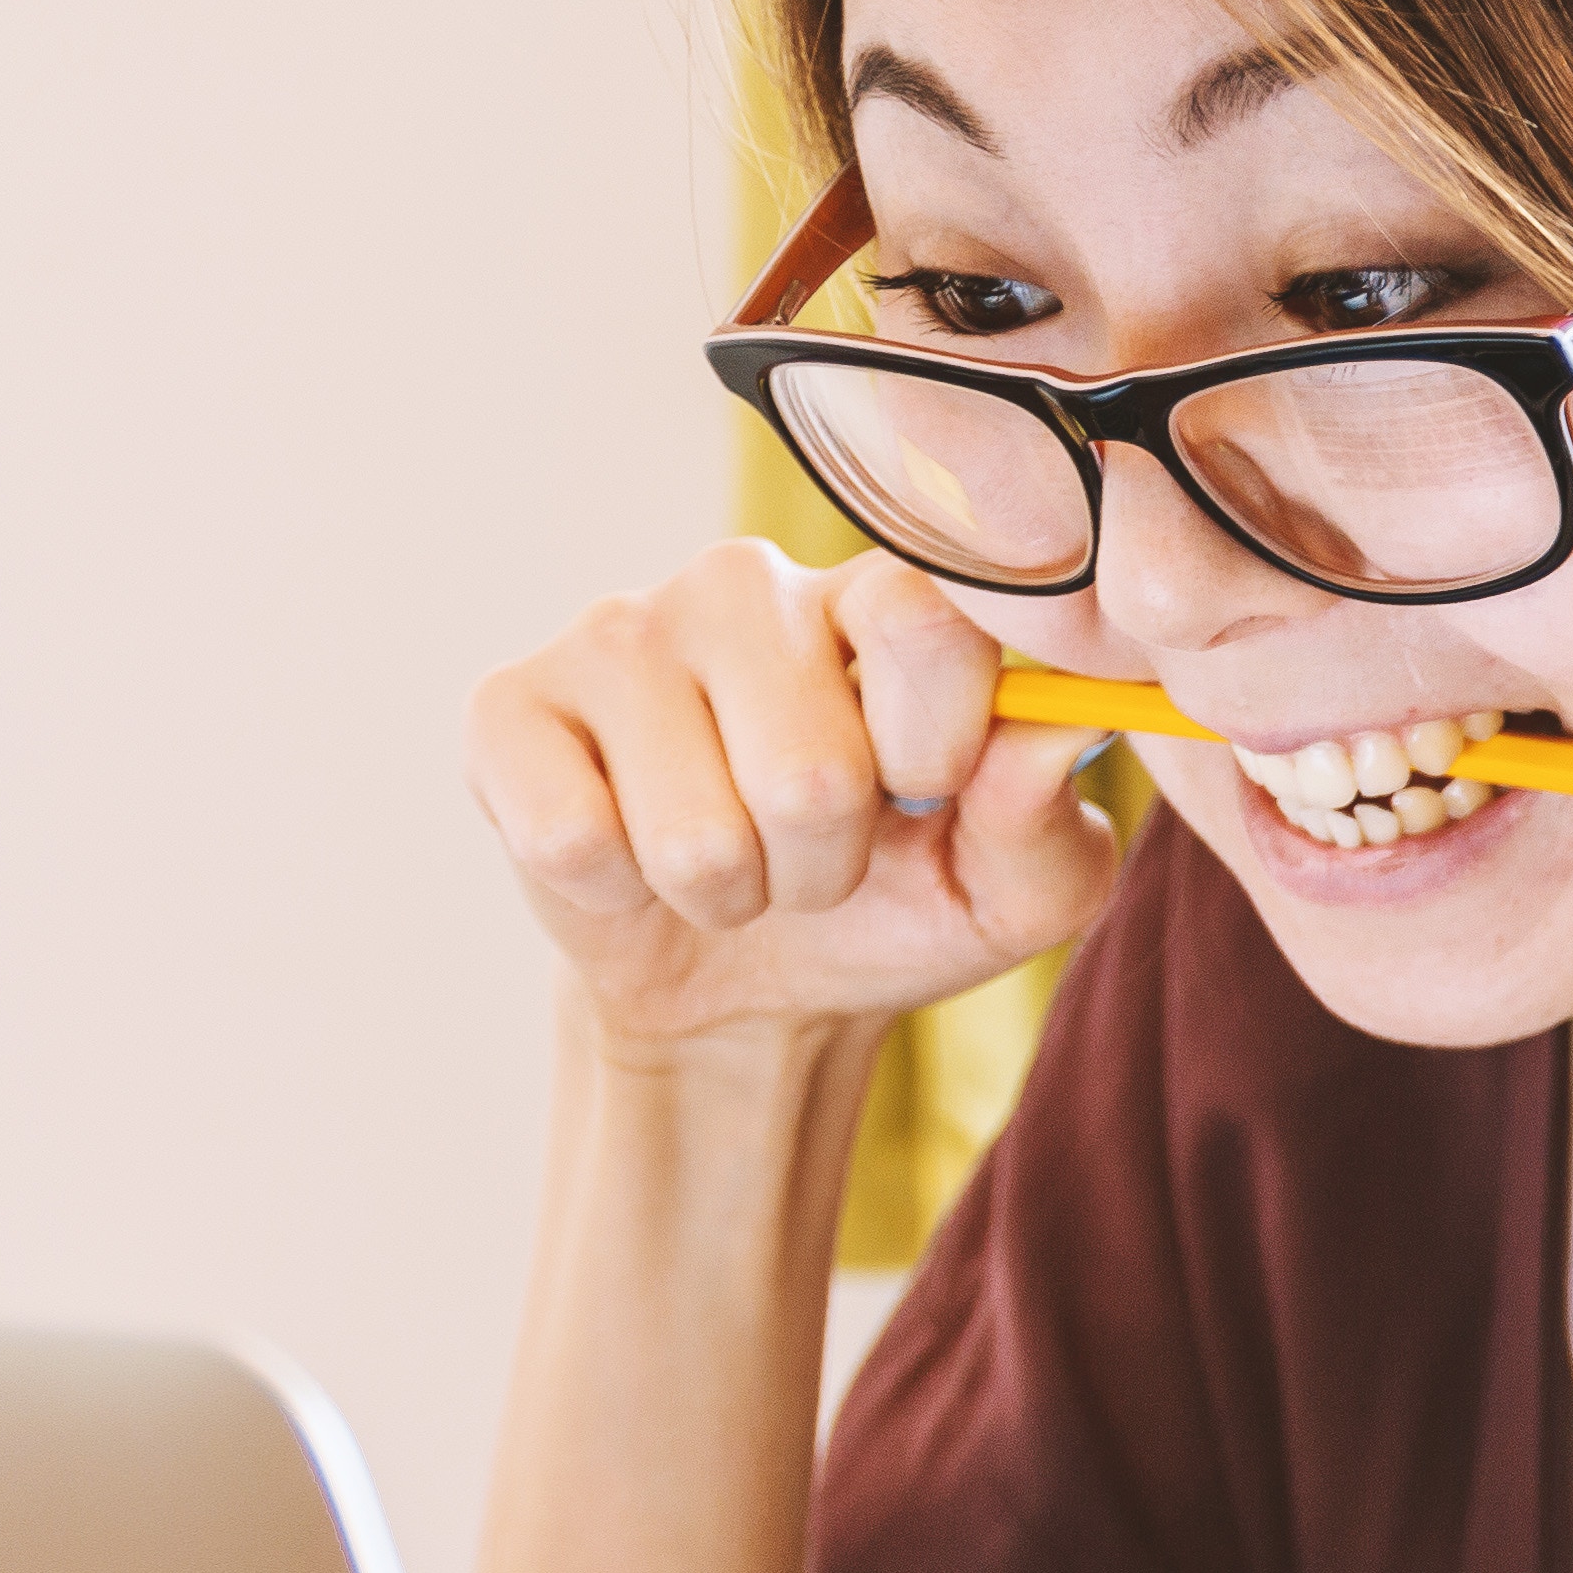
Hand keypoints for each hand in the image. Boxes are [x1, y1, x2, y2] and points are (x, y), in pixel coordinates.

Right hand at [462, 541, 1121, 1058]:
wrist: (748, 986)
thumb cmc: (895, 905)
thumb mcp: (1011, 891)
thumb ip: (1048, 818)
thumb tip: (1062, 729)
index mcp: (881, 599)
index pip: (925, 622)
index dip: (936, 746)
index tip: (927, 792)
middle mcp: (746, 586)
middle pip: (809, 769)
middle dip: (825, 865)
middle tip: (813, 858)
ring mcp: (618, 633)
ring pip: (695, 830)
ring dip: (729, 892)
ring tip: (731, 865)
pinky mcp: (509, 705)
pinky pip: (573, 838)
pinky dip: (618, 893)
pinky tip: (627, 855)